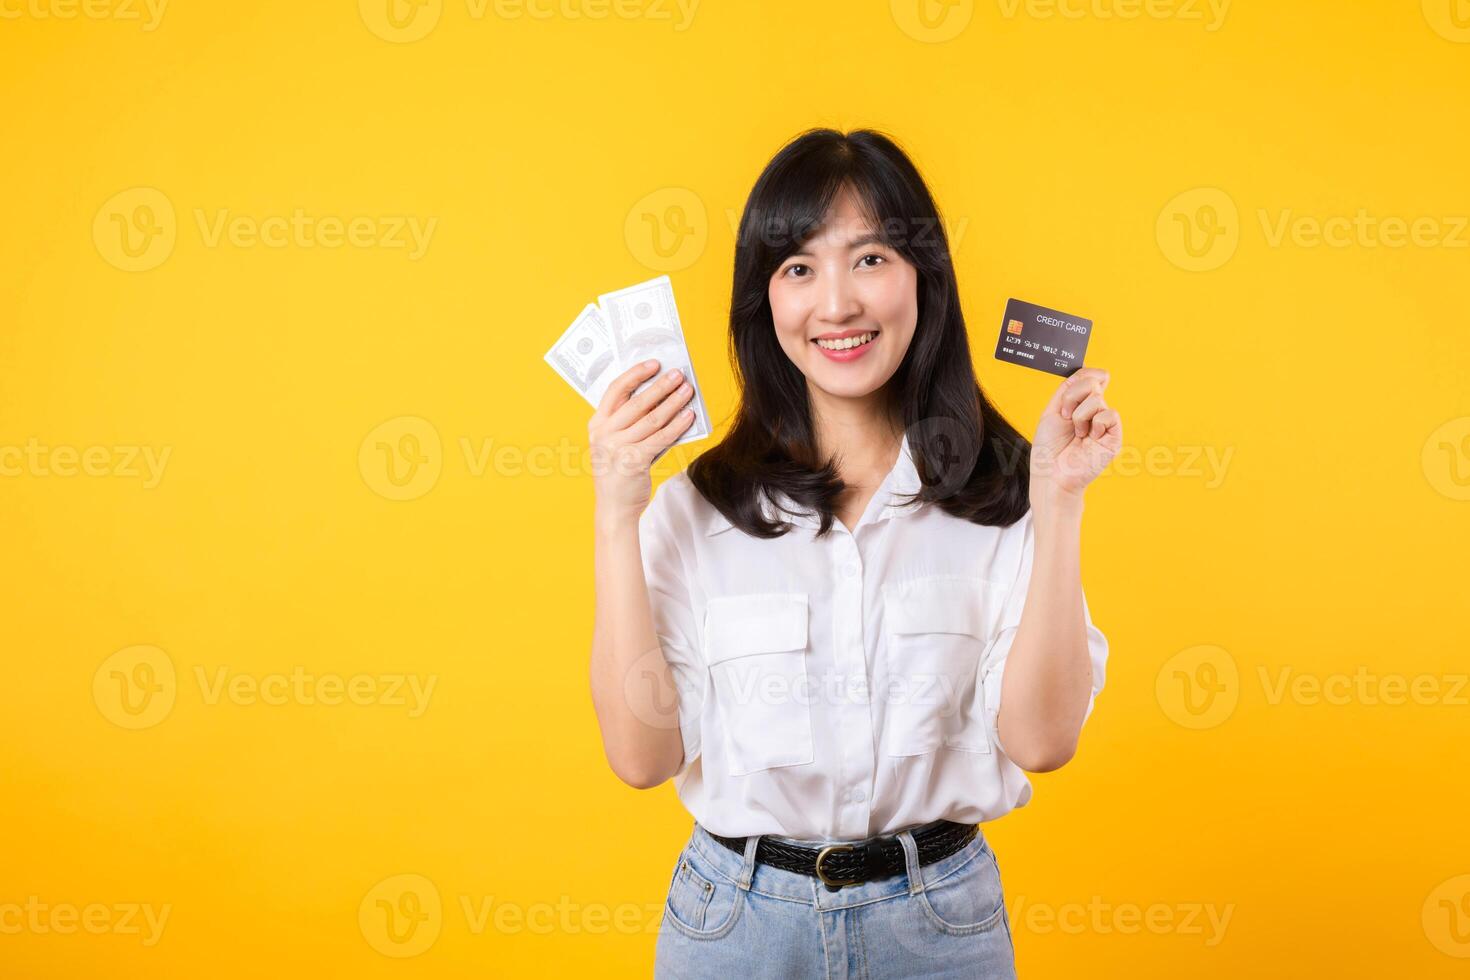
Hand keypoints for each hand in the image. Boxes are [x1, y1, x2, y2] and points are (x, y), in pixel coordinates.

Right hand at [589, 359, 695, 523]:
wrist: (614, 508)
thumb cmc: (618, 473)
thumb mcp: (615, 444)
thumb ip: (631, 423)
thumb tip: (662, 399)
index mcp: (597, 424)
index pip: (615, 390)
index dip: (636, 374)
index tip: (654, 364)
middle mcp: (604, 433)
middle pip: (637, 402)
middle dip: (661, 386)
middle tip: (679, 375)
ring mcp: (617, 447)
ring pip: (652, 418)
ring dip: (674, 402)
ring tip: (688, 392)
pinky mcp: (633, 461)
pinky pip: (661, 438)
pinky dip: (677, 425)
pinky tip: (688, 416)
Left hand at [1030, 367, 1121, 503]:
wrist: (1051, 474)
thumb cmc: (1049, 448)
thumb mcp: (1052, 411)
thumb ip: (1068, 389)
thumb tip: (1093, 372)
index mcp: (1080, 405)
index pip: (1090, 377)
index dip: (1083, 376)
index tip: (1068, 393)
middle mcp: (1095, 412)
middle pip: (1092, 382)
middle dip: (1071, 398)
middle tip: (1065, 418)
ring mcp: (1105, 424)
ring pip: (1097, 398)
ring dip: (1079, 416)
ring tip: (1076, 433)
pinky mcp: (1114, 436)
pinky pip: (1109, 414)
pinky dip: (1094, 424)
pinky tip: (1089, 438)